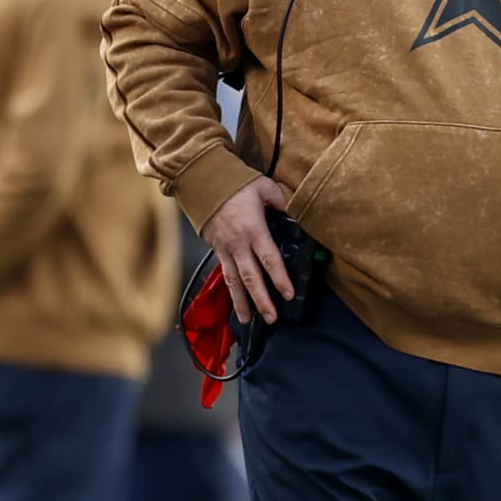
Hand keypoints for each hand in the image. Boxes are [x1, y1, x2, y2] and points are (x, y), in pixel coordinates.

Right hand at [201, 177, 294, 324]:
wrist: (203, 180)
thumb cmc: (235, 183)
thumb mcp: (265, 187)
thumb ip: (283, 202)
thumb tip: (297, 214)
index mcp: (253, 229)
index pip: (269, 259)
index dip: (279, 278)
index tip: (288, 294)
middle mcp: (238, 243)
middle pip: (250, 277)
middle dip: (261, 300)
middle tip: (271, 318)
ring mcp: (225, 248)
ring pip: (234, 281)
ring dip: (241, 302)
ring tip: (247, 320)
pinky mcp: (217, 249)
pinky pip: (225, 274)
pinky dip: (230, 290)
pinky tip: (236, 302)